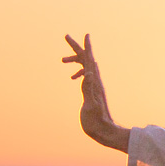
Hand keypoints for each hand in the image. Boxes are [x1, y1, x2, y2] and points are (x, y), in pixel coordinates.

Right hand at [64, 33, 129, 151]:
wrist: (103, 131)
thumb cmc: (96, 121)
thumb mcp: (90, 104)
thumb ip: (88, 88)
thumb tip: (89, 71)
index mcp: (94, 83)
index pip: (90, 61)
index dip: (87, 47)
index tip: (86, 35)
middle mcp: (96, 82)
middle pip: (87, 60)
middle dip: (76, 48)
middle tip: (66, 36)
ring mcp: (95, 87)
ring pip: (85, 67)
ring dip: (74, 61)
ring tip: (61, 60)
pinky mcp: (92, 93)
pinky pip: (86, 77)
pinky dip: (78, 72)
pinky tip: (72, 77)